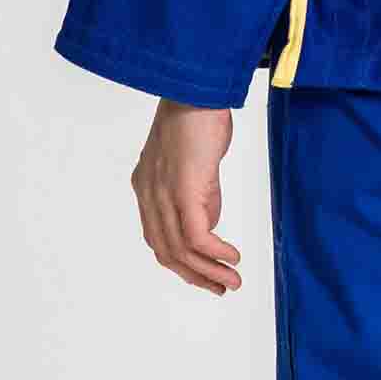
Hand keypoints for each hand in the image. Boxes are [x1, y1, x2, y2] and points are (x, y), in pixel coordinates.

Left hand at [132, 99, 242, 293]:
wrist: (197, 91)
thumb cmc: (199, 120)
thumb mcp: (197, 167)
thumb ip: (200, 198)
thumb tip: (210, 229)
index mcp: (147, 189)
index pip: (158, 239)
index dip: (183, 264)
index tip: (208, 277)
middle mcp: (149, 194)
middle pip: (166, 251)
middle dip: (196, 276)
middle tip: (222, 288)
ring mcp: (163, 193)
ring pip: (180, 249)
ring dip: (209, 271)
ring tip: (232, 281)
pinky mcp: (183, 189)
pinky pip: (196, 235)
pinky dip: (215, 252)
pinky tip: (232, 258)